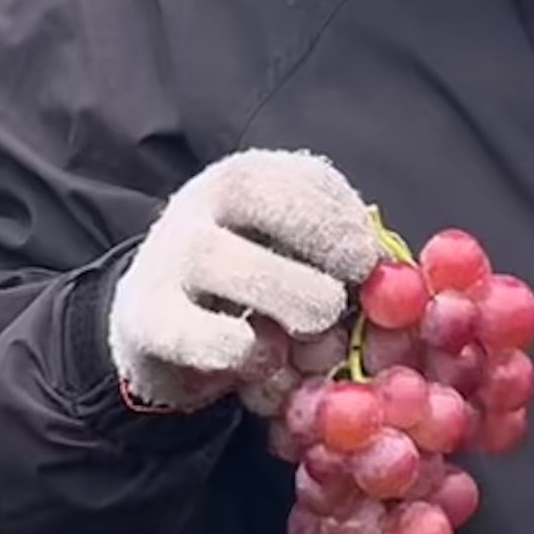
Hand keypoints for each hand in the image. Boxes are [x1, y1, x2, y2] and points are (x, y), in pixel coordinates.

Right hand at [107, 150, 380, 408]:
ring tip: (312, 337)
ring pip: (219, 259)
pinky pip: (191, 331)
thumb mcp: (299, 260)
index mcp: (247, 181)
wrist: (165, 331)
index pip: (295, 174)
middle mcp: (200, 207)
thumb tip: (387, 278)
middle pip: (255, 198)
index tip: (366, 261)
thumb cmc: (258, 289)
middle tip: (341, 300)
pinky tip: (261, 359)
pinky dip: (236, 349)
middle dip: (317, 244)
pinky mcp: (147, 321)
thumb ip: (342, 258)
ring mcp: (166, 260)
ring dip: (283, 298)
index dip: (338, 216)